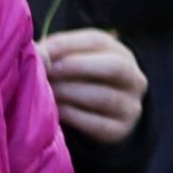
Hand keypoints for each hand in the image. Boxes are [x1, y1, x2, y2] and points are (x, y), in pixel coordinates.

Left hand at [39, 27, 145, 144]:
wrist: (96, 117)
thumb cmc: (77, 82)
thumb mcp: (72, 62)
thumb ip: (55, 53)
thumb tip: (37, 53)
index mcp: (122, 54)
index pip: (98, 41)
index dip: (67, 44)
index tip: (40, 51)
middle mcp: (135, 79)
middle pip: (114, 67)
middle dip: (75, 67)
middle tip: (47, 72)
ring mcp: (130, 107)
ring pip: (104, 97)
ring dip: (70, 92)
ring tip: (46, 92)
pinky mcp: (120, 131)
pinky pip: (97, 123)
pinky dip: (71, 115)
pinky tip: (54, 110)